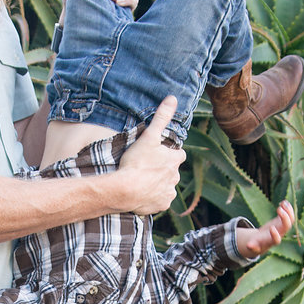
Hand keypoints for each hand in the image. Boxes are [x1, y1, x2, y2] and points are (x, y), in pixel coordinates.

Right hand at [116, 96, 184, 215]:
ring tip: (142, 181)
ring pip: (166, 187)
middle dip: (163, 170)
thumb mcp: (149, 136)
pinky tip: (142, 194)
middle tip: (146, 167)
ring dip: (158, 184)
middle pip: (172, 171)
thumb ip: (161, 117)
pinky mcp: (161, 206)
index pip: (178, 154)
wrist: (125, 190)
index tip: (157, 154)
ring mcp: (169, 193)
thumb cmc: (137, 162)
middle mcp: (176, 177)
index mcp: (175, 160)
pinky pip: (159, 201)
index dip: (168, 154)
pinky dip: (153, 198)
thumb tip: (173, 98)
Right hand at [237, 200, 295, 258]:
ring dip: (289, 211)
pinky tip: (283, 202)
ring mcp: (283, 227)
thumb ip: (252, 246)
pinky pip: (290, 214)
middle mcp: (280, 234)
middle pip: (287, 227)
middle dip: (285, 218)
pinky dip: (288, 208)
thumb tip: (248, 246)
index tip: (271, 228)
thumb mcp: (254, 245)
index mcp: (272, 241)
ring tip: (283, 203)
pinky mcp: (283, 221)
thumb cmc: (258, 243)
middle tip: (278, 209)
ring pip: (291, 220)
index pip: (277, 240)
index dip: (276, 234)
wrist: (264, 240)